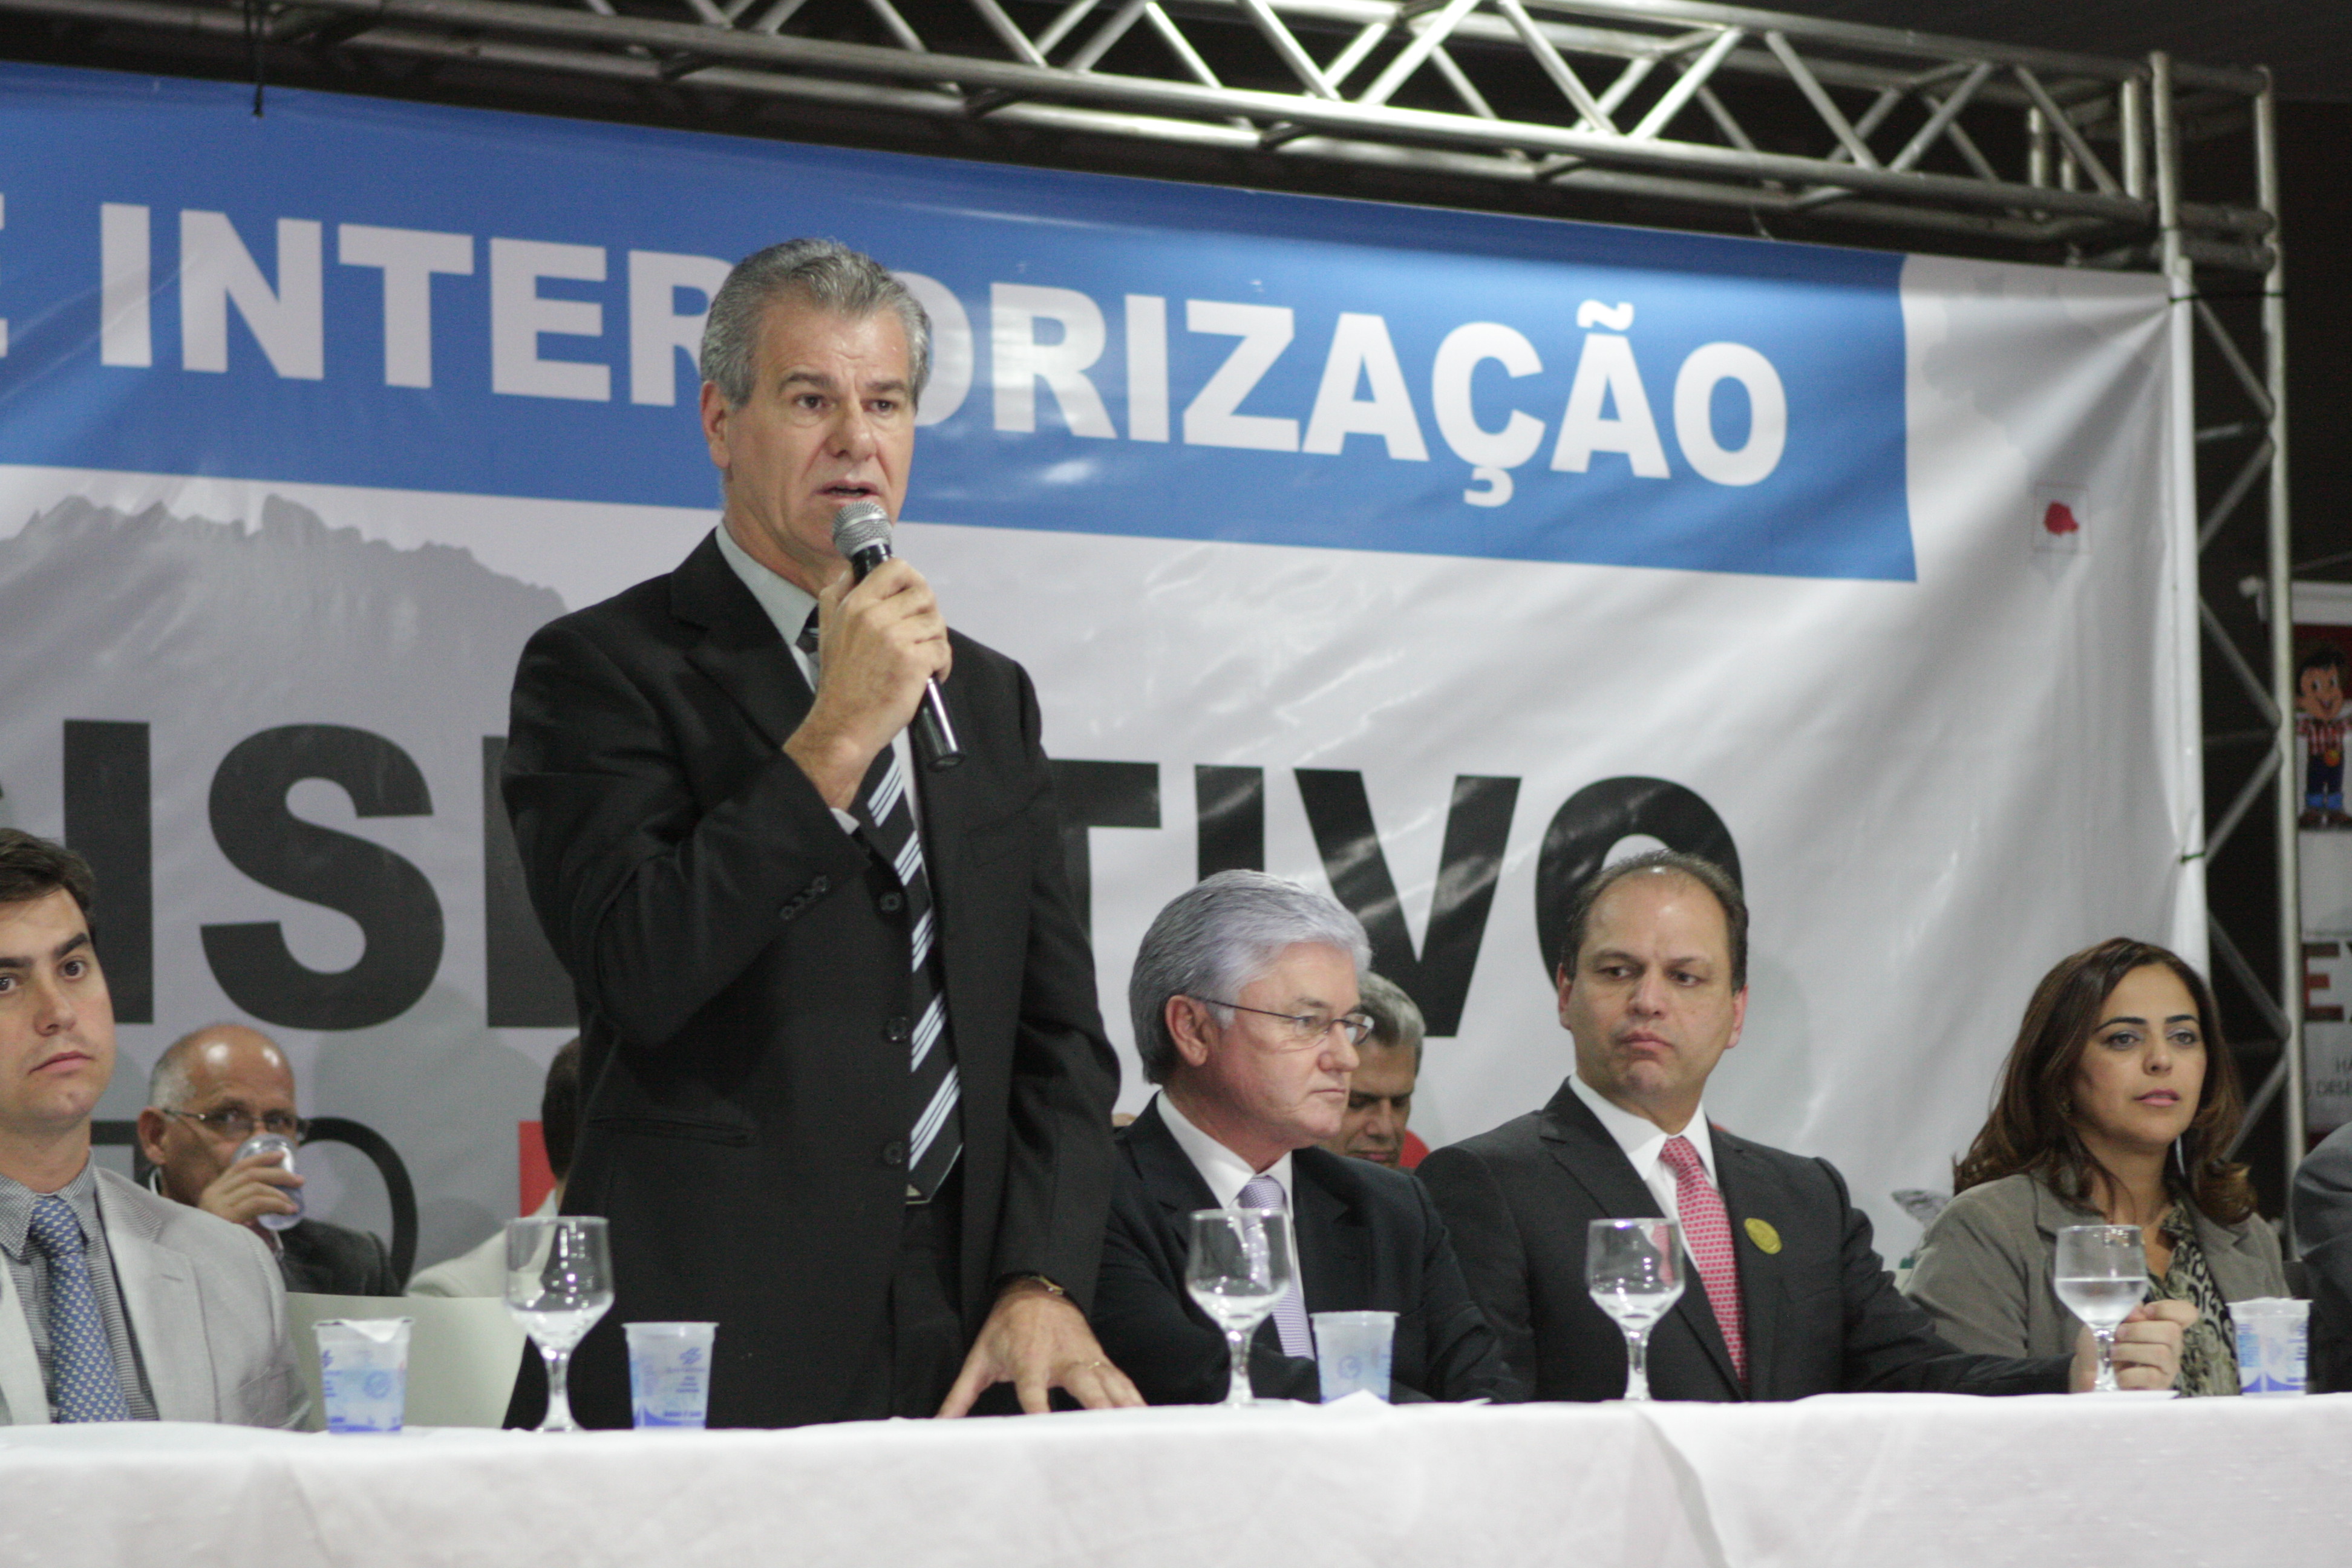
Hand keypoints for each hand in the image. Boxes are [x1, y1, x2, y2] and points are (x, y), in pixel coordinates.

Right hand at [197, 1148, 301, 1232]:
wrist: (204, 1264)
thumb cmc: (220, 1242)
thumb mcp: (231, 1218)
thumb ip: (245, 1203)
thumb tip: (277, 1195)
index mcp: (213, 1191)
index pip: (239, 1166)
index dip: (262, 1158)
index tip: (282, 1155)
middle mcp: (213, 1195)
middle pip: (251, 1174)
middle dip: (278, 1174)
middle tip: (299, 1180)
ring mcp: (217, 1205)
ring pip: (256, 1187)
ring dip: (280, 1193)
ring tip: (293, 1203)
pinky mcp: (225, 1217)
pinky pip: (257, 1202)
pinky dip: (276, 1203)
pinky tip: (287, 1210)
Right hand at [785, 559, 951, 808]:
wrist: (842, 725)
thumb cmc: (840, 684)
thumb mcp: (827, 630)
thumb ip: (838, 596)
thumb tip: (852, 570)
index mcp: (854, 605)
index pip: (895, 567)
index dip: (912, 579)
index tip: (913, 599)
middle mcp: (874, 616)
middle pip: (923, 593)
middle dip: (928, 614)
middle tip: (920, 636)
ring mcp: (895, 638)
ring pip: (936, 622)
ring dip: (935, 641)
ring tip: (922, 660)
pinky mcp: (913, 662)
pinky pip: (943, 650)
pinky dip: (942, 665)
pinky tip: (927, 677)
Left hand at [936, 1279, 1143, 1416]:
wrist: (1035, 1286)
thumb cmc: (1004, 1325)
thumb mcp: (978, 1357)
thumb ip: (959, 1395)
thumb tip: (940, 1424)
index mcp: (1028, 1359)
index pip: (1033, 1390)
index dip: (1038, 1409)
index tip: (1044, 1429)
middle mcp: (1061, 1358)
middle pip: (1084, 1385)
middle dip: (1097, 1407)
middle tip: (1107, 1431)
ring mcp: (1085, 1357)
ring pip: (1109, 1382)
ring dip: (1123, 1406)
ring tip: (1138, 1431)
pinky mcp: (1099, 1358)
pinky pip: (1120, 1380)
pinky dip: (1133, 1398)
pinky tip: (1144, 1417)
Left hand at [2069, 1299, 2191, 1391]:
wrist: (2089, 1372)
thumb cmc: (2101, 1343)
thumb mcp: (2107, 1321)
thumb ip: (2125, 1313)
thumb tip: (2136, 1310)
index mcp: (2162, 1325)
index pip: (2186, 1313)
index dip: (2169, 1309)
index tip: (2146, 1311)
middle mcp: (2171, 1346)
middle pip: (2172, 1331)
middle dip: (2138, 1330)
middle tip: (2118, 1334)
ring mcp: (2167, 1368)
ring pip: (2161, 1352)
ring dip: (2130, 1350)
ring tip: (2113, 1353)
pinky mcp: (2158, 1387)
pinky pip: (2151, 1376)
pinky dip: (2128, 1373)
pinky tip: (2118, 1374)